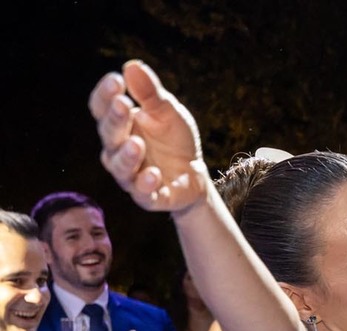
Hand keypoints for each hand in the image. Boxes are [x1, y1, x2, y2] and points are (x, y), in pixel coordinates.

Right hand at [89, 60, 208, 212]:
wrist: (194, 175)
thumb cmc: (174, 139)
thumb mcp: (168, 112)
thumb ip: (151, 94)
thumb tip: (132, 66)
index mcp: (120, 126)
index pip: (102, 109)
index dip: (105, 95)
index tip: (115, 80)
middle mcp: (117, 151)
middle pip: (109, 135)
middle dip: (115, 121)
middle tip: (123, 105)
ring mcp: (131, 175)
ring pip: (120, 167)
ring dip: (127, 155)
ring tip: (137, 143)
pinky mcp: (150, 197)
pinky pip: (143, 193)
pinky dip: (146, 184)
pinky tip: (154, 174)